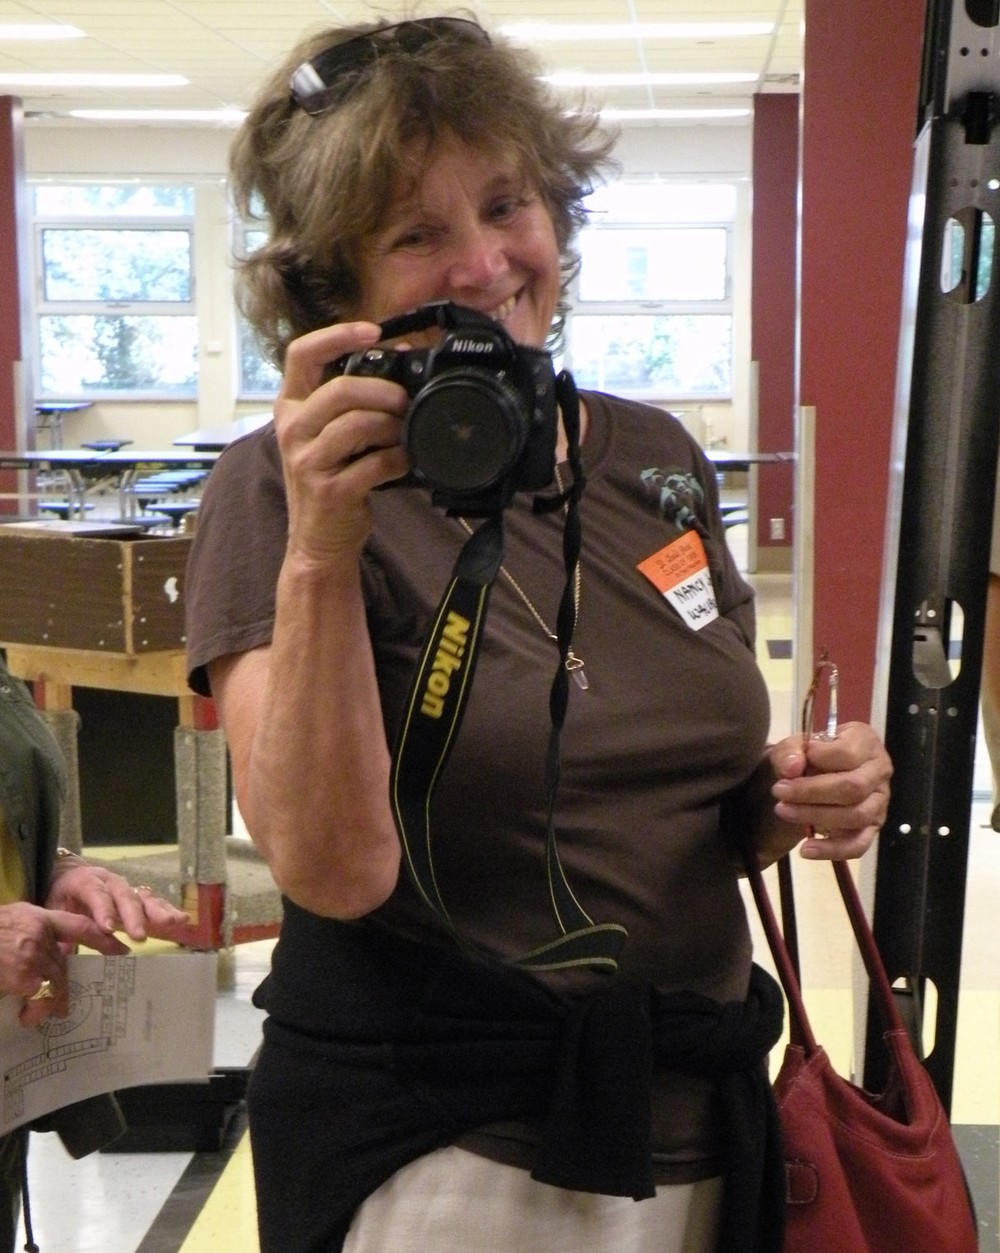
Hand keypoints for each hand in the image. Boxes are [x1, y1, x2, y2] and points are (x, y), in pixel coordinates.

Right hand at [0, 900, 129, 1027]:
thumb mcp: (8, 923)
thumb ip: (30, 934)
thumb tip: (46, 955)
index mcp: (36, 917)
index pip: (79, 925)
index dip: (102, 938)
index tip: (123, 949)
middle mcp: (40, 934)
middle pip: (65, 965)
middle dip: (65, 987)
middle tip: (65, 1007)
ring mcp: (33, 955)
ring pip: (56, 983)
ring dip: (50, 1004)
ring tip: (36, 1016)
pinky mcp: (24, 977)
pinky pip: (40, 999)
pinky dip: (34, 1011)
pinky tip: (25, 1017)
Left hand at [45, 860, 189, 944]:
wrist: (68, 875)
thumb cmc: (61, 896)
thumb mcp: (53, 910)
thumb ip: (59, 931)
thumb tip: (60, 958)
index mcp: (86, 882)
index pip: (96, 894)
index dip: (103, 910)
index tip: (108, 929)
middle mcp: (110, 881)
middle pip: (125, 896)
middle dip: (134, 916)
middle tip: (140, 936)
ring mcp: (127, 887)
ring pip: (144, 897)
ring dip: (159, 912)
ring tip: (174, 923)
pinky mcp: (138, 896)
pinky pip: (154, 902)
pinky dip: (168, 910)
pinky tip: (183, 920)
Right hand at [275, 320, 411, 567]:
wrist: (318, 540)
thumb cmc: (330, 479)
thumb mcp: (327, 434)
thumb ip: (351, 400)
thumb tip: (399, 359)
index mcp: (290, 407)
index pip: (301, 354)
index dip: (337, 335)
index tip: (373, 331)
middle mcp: (292, 430)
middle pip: (340, 389)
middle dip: (383, 390)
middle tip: (405, 401)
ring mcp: (307, 462)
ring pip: (357, 424)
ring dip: (392, 426)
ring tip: (405, 433)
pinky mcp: (329, 490)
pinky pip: (374, 463)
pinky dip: (398, 459)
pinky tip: (405, 462)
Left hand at [768, 720, 891, 859]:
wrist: (810, 775)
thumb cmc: (808, 755)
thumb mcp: (793, 746)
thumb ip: (790, 751)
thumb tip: (792, 767)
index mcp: (865, 741)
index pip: (848, 753)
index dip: (819, 759)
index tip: (793, 763)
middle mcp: (880, 770)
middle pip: (853, 787)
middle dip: (811, 792)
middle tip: (779, 791)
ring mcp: (880, 801)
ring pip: (856, 815)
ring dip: (816, 816)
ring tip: (783, 811)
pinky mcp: (872, 827)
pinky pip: (859, 844)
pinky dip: (832, 850)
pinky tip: (806, 849)